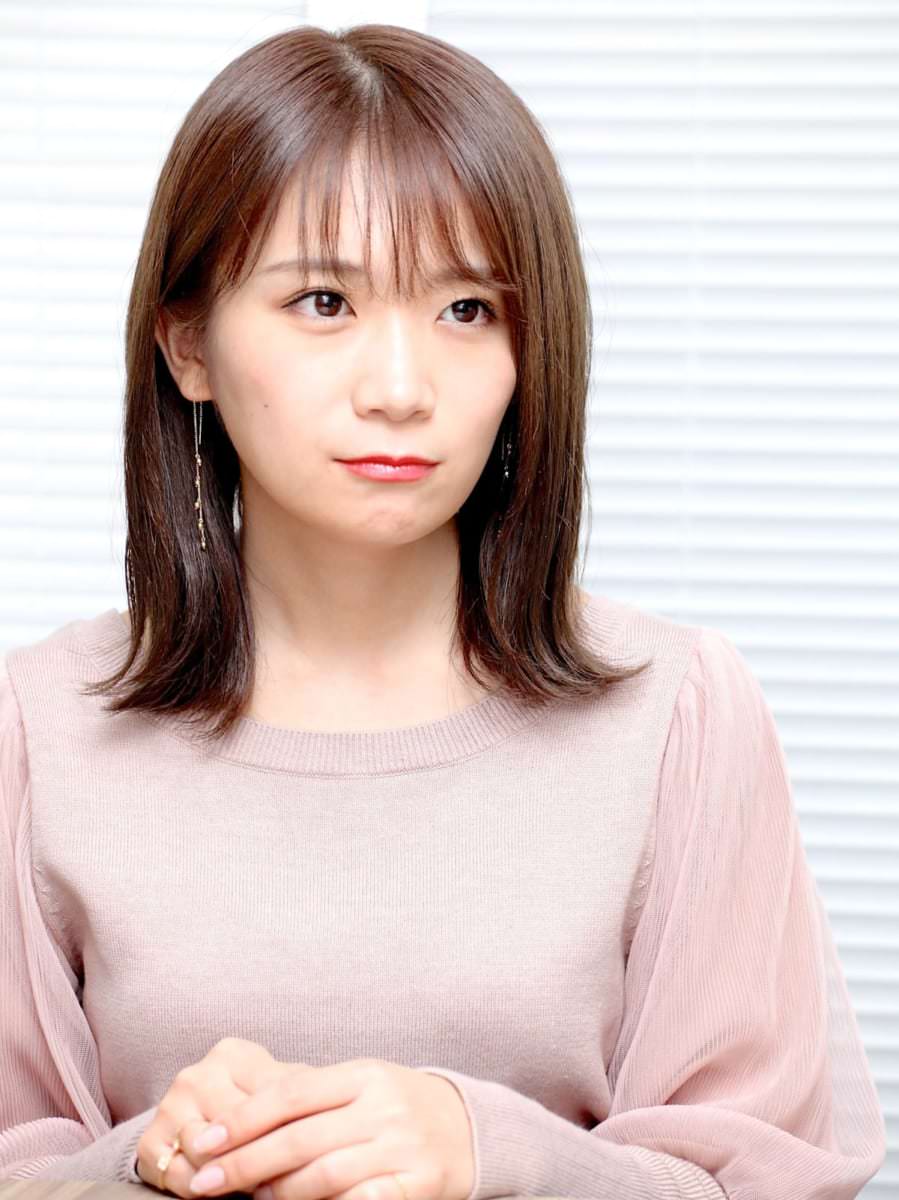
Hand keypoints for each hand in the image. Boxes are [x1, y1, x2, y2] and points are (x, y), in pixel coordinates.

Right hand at [135, 1037, 298, 1195]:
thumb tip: (331, 1110)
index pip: (269, 1095)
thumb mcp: (278, 1088)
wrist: (196, 1121)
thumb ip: (300, 1093)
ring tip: (257, 1185)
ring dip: (232, 1175)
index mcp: (232, 1055)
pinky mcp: (149, 1141)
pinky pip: (179, 1175)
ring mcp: (169, 1106)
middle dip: (263, 1155)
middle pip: (237, 1126)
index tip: (314, 1150)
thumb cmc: (251, 1103)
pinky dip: (202, 1188)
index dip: (293, 1126)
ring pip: (207, 1153)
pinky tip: (221, 1191)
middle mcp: (196, 1075)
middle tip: (286, 1175)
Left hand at [181, 1056, 475, 1199]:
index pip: (292, 1093)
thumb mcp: (362, 1086)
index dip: (245, 1118)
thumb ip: (312, 1100)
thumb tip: (239, 1126)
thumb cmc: (397, 1106)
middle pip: (300, 1138)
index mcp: (365, 1075)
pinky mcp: (416, 1187)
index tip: (208, 1139)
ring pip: (324, 1175)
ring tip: (249, 1198)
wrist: (468, 1129)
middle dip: (246, 1162)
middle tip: (206, 1182)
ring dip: (278, 1192)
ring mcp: (402, 1148)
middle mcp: (384, 1108)